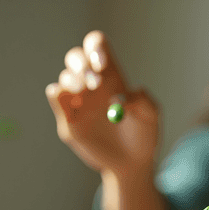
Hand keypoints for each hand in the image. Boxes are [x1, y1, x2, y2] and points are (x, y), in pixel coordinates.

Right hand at [46, 31, 158, 175]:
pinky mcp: (67, 118)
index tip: (103, 64)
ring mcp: (77, 99)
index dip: (96, 48)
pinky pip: (57, 99)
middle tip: (94, 82)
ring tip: (86, 91)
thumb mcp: (151, 116)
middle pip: (76, 58)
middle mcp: (90, 83)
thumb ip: (142, 101)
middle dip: (82, 64)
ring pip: (65, 78)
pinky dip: (57, 95)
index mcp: (111, 74)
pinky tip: (68, 100)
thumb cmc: (144, 136)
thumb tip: (120, 96)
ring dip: (73, 80)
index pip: (97, 45)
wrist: (131, 163)